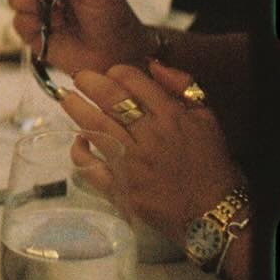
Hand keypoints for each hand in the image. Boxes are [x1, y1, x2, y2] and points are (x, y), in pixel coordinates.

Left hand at [58, 62, 243, 250]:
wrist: (213, 213)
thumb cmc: (211, 165)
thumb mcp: (207, 119)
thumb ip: (183, 88)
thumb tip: (154, 66)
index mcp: (172, 117)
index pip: (134, 81)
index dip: (117, 72)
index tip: (110, 73)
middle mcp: (150, 136)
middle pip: (110, 99)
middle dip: (89, 83)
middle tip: (79, 78)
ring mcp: (132, 163)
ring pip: (96, 127)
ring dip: (76, 108)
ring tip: (66, 98)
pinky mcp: (120, 188)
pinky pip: (90, 167)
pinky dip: (79, 152)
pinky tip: (78, 141)